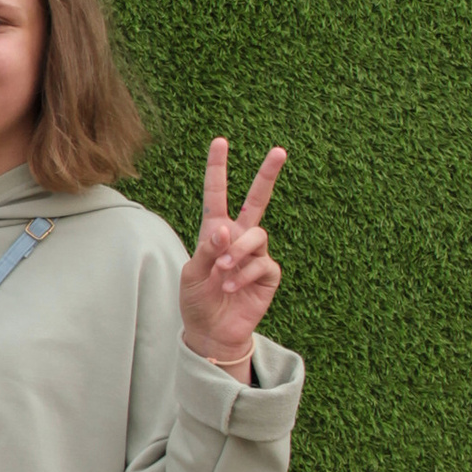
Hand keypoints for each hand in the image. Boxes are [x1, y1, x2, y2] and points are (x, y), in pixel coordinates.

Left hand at [181, 136, 284, 378]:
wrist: (212, 330)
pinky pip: (262, 263)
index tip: (220, 141)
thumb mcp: (192, 272)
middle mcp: (239, 237)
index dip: (218, 169)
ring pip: (256, 235)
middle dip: (267, 175)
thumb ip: (208, 249)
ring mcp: (256, 254)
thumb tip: (226, 229)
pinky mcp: (268, 273)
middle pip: (257, 200)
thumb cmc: (197, 299)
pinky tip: (231, 286)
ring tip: (223, 271)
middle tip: (279, 150)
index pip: (217, 194)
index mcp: (215, 230)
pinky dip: (244, 274)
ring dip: (238, 252)